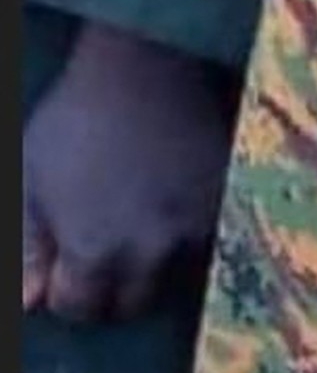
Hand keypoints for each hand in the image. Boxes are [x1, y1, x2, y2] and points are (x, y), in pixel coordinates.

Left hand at [22, 21, 238, 322]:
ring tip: (143, 223)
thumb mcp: (31, 183)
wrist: (149, 65)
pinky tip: (174, 203)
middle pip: (133, 302)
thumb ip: (29, 248)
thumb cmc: (76, 119)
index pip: (80, 306)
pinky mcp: (230, 198)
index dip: (67, 289)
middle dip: (114, 286)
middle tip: (106, 250)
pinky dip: (192, 232)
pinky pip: (211, 237)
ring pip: (177, 272)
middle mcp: (153, 250)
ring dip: (158, 261)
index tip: (67, 265)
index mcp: (96, 250)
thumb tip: (33, 302)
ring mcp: (199, 225)